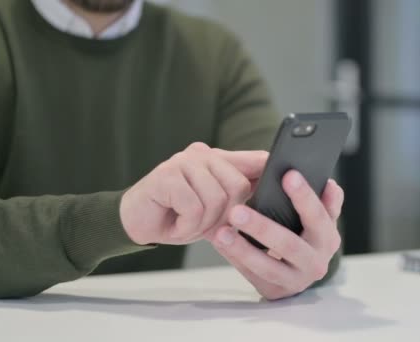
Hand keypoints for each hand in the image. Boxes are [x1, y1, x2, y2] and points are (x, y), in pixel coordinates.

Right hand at [120, 143, 267, 244]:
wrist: (136, 223)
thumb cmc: (179, 216)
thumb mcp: (216, 209)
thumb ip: (238, 198)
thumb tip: (272, 198)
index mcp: (219, 159)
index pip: (255, 159)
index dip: (270, 172)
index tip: (283, 185)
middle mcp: (202, 154)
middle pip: (239, 185)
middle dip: (226, 216)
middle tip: (206, 225)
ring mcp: (182, 162)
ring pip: (216, 199)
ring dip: (203, 224)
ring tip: (187, 225)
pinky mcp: (166, 176)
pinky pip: (194, 207)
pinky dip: (187, 226)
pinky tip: (175, 226)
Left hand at [208, 170, 343, 299]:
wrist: (299, 271)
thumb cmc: (306, 235)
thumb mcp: (320, 219)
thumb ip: (326, 201)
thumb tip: (330, 185)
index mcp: (328, 239)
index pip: (319, 217)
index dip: (305, 197)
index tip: (289, 175)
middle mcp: (316, 263)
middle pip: (289, 245)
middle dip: (262, 227)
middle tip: (237, 211)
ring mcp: (295, 280)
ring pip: (267, 266)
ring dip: (242, 249)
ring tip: (222, 231)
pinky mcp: (275, 291)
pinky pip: (252, 274)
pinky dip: (235, 258)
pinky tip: (221, 242)